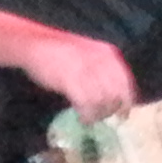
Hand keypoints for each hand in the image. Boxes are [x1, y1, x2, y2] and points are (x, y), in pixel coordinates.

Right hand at [22, 31, 137, 120]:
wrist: (35, 44)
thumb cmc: (61, 52)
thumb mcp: (89, 56)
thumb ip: (102, 71)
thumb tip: (114, 97)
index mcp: (107, 54)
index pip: (125, 82)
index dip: (126, 101)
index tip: (123, 115)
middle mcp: (101, 61)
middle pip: (115, 94)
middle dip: (110, 110)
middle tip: (100, 117)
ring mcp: (86, 69)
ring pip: (102, 101)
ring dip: (97, 115)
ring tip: (89, 118)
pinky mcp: (71, 79)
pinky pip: (86, 104)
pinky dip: (87, 115)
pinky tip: (82, 117)